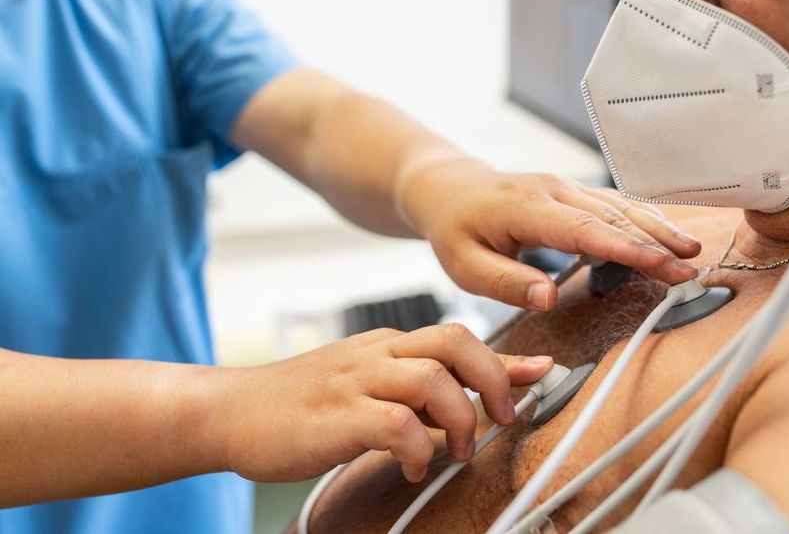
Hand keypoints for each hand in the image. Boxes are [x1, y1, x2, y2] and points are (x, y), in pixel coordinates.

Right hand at [218, 324, 551, 482]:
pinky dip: (417, 449)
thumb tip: (468, 393)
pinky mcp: (336, 416)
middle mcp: (376, 353)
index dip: (505, 358)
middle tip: (500, 418)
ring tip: (453, 453)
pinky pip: (395, 422)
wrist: (229, 412)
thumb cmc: (302, 404)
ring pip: (432, 379)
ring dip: (459, 420)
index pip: (456, 336)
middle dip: (492, 379)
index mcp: (386, 345)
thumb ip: (417, 388)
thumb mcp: (365, 385)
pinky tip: (410, 467)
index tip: (544, 372)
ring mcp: (355, 380)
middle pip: (454, 341)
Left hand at [397, 157, 701, 309]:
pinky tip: (666, 236)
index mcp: (525, 208)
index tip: (660, 264)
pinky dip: (644, 219)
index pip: (583, 229)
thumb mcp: (464, 266)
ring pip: (619, 205)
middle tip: (690, 268)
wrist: (450, 189)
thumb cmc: (456, 231)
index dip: (625, 248)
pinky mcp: (573, 191)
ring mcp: (565, 186)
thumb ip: (505, 283)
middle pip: (611, 216)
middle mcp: (551, 190)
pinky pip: (614, 203)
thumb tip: (549, 299)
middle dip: (654, 242)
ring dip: (656, 228)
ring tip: (690, 253)